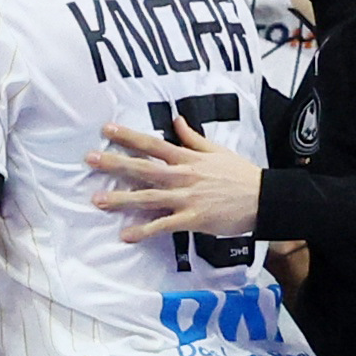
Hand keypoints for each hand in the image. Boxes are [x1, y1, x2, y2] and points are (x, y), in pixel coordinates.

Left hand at [88, 112, 261, 243]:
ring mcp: (187, 198)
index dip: (129, 137)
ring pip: (149, 198)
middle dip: (116, 164)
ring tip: (97, 200)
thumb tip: (176, 120)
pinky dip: (145, 231)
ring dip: (122, 199)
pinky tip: (126, 235)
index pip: (153, 144)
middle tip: (90, 159)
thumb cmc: (240, 175)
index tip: (107, 129)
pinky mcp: (193, 219)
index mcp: (188, 159)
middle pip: (144, 169)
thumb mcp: (217, 151)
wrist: (265, 198)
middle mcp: (184, 176)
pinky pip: (164, 225)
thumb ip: (192, 138)